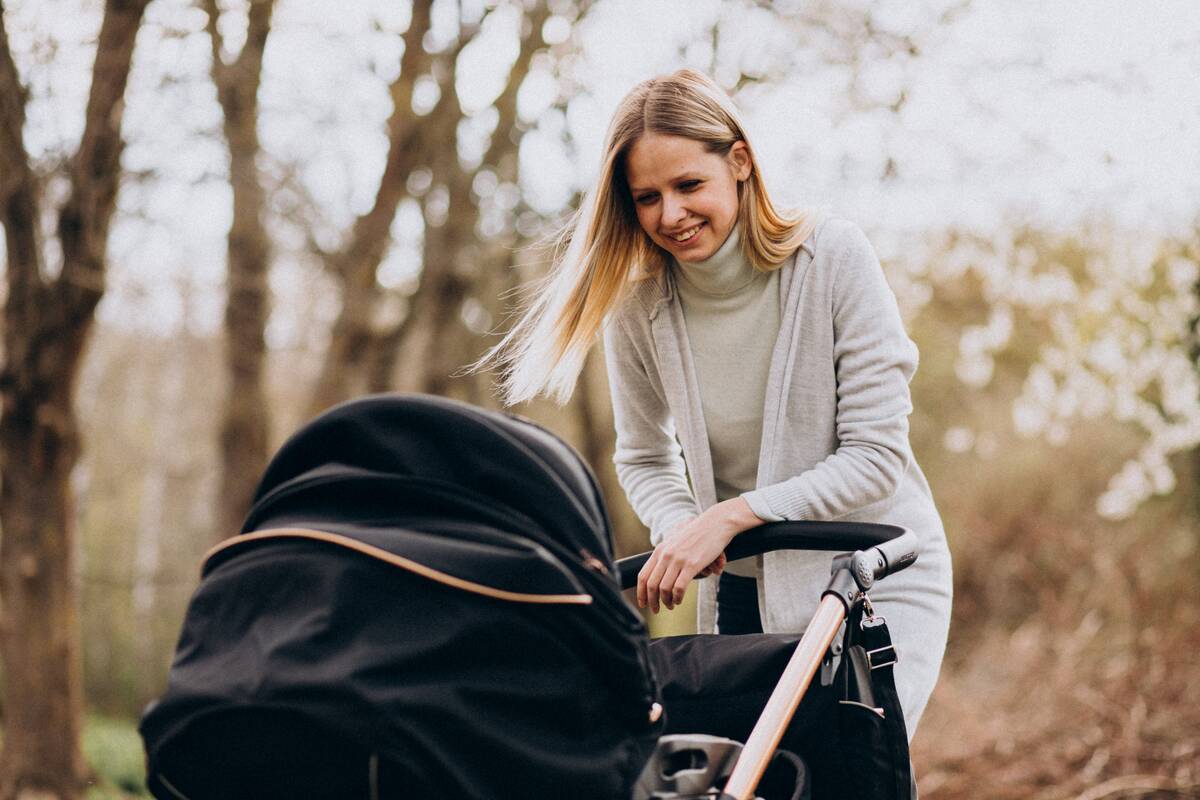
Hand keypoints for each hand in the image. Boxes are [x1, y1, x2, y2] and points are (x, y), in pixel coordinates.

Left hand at [637, 497, 760, 613]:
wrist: (716, 523)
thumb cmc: (699, 534)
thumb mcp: (677, 541)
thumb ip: (668, 555)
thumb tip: (663, 574)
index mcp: (660, 550)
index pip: (643, 575)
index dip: (641, 592)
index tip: (642, 603)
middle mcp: (666, 555)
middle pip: (651, 585)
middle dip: (651, 601)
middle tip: (656, 610)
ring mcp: (678, 560)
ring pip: (664, 588)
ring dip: (666, 601)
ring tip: (671, 605)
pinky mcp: (691, 565)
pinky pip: (679, 588)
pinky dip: (677, 597)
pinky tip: (679, 600)